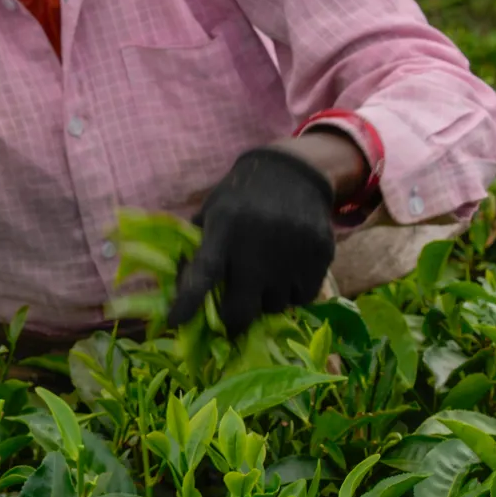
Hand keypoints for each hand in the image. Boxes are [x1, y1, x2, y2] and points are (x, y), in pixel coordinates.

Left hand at [170, 145, 335, 336]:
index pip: (203, 273)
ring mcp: (293, 255)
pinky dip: (291, 294)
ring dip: (264, 301)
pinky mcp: (321, 258)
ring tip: (262, 276)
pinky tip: (285, 272)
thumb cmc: (241, 197)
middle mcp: (259, 246)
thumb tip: (181, 289)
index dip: (188, 302)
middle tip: (230, 315)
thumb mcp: (212, 212)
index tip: (175, 322)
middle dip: (232, 320)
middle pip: (242, 309)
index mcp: (225, 229)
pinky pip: (302, 298)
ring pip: (274, 307)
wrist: (292, 173)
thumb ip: (197, 247)